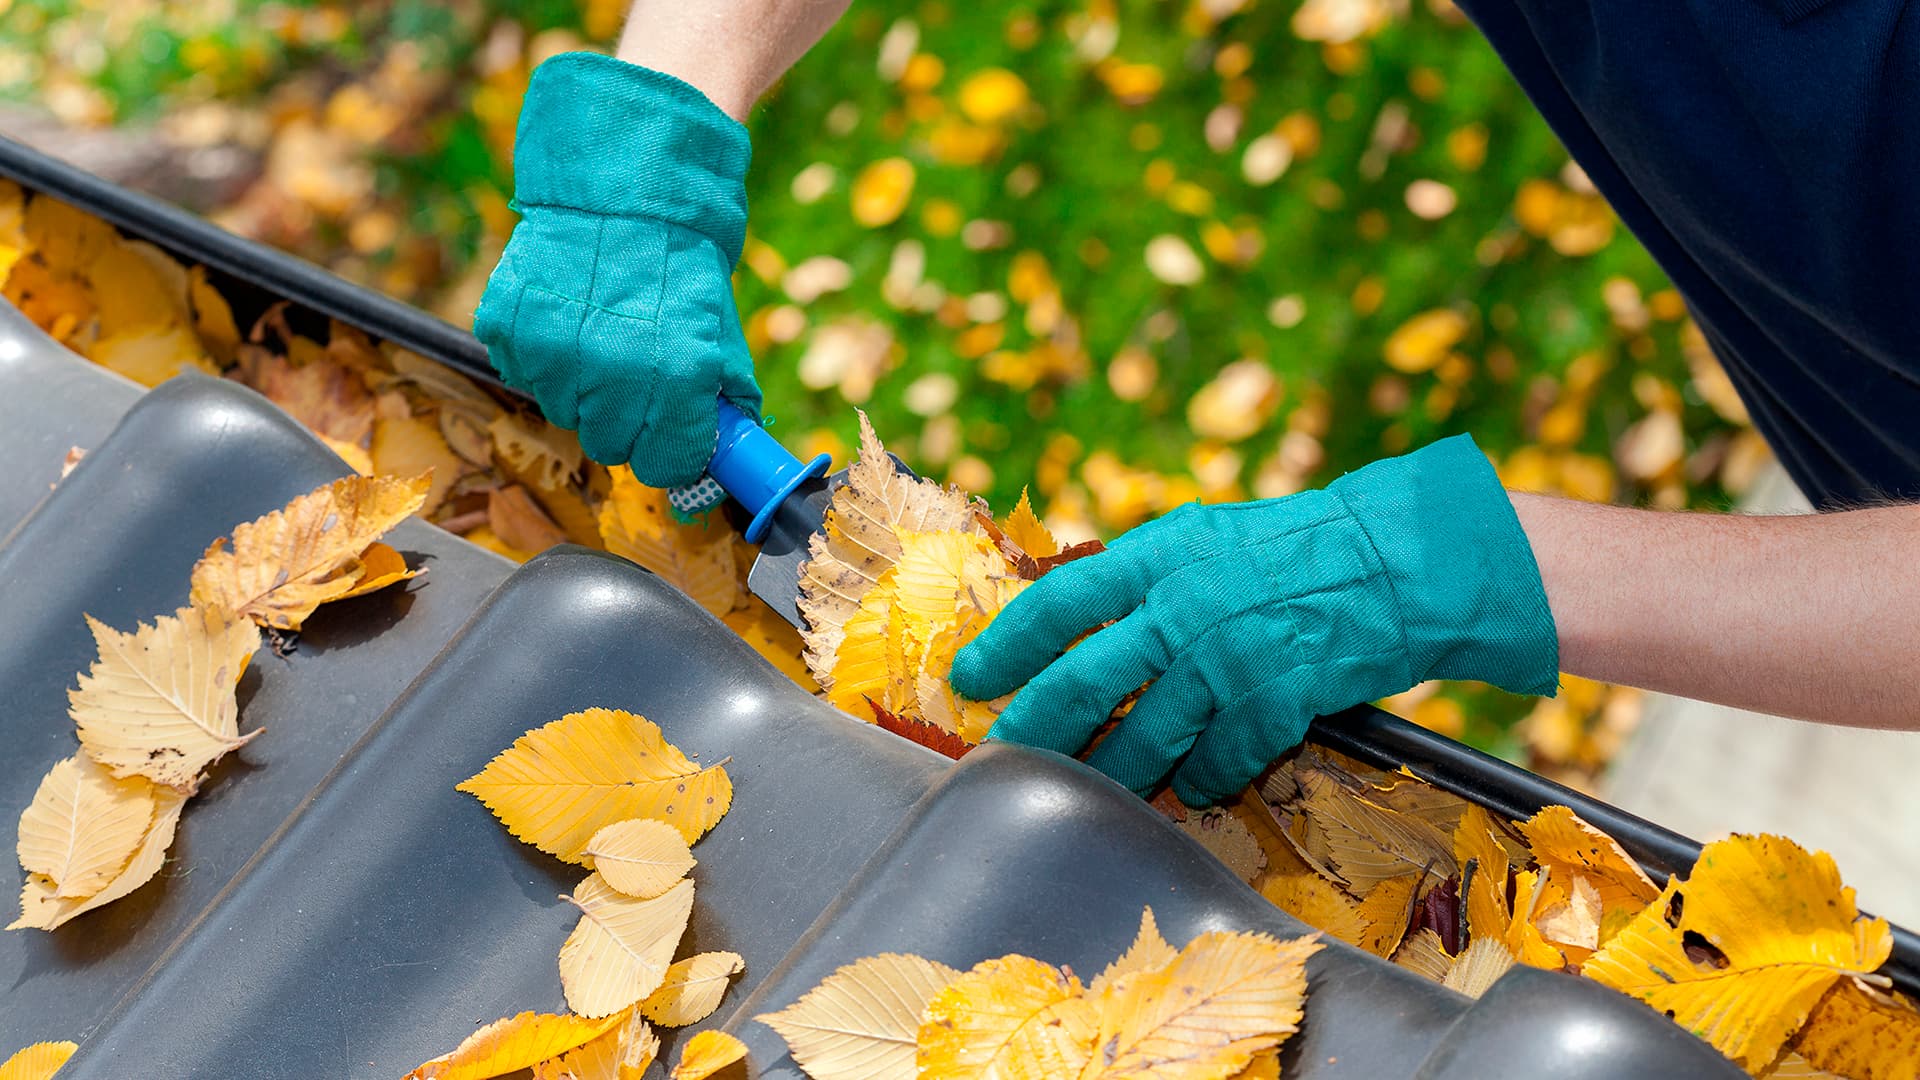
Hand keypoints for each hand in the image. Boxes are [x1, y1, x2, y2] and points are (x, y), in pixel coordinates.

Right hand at [474, 53, 760, 486]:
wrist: (622, 185)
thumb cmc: (679, 263)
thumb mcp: (718, 330)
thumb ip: (720, 400)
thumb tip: (724, 462)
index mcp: (677, 379)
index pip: (666, 465)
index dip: (671, 453)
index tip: (670, 436)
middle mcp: (612, 375)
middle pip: (609, 446)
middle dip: (625, 422)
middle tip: (633, 377)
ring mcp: (554, 354)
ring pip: (563, 413)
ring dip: (581, 388)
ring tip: (597, 333)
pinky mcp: (509, 331)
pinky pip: (523, 372)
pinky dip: (541, 355)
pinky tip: (564, 314)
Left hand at [949, 435, 1559, 805]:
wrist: (1393, 562)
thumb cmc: (1290, 548)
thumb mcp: (1201, 538)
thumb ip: (1138, 578)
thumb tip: (1070, 621)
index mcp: (1158, 556)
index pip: (1058, 604)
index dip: (1006, 646)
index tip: (970, 679)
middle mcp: (1183, 608)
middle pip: (1084, 684)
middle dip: (1034, 730)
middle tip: (1004, 756)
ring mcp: (1227, 660)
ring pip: (1144, 741)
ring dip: (1113, 775)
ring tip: (1090, 789)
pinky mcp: (1273, 704)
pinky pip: (1214, 766)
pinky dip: (1198, 781)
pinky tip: (1192, 784)